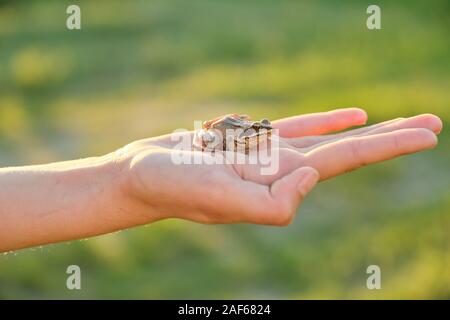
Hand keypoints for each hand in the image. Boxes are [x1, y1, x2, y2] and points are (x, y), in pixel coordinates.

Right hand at [115, 108, 441, 226]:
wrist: (142, 177)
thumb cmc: (172, 188)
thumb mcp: (221, 201)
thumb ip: (273, 204)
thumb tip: (313, 176)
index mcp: (280, 185)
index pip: (347, 160)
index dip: (389, 145)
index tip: (428, 134)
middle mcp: (282, 171)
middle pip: (350, 150)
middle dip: (393, 138)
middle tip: (435, 124)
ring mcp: (268, 155)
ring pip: (329, 138)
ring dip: (367, 129)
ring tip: (402, 122)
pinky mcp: (250, 141)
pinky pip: (297, 126)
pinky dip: (327, 121)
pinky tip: (352, 116)